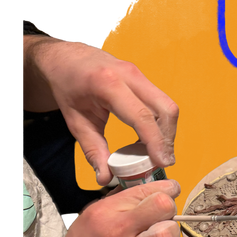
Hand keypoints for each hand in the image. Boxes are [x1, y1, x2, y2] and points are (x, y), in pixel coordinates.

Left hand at [23, 37, 178, 185]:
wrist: (67, 58)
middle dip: (168, 139)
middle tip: (163, 162)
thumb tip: (105, 177)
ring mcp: (139, 74)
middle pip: (165, 109)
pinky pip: (161, 102)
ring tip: (157, 153)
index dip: (156, 142)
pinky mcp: (143, 78)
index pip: (142, 116)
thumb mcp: (75, 121)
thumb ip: (92, 151)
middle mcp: (129, 75)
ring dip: (167, 131)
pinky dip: (162, 123)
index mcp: (108, 84)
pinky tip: (151, 139)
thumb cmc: (68, 86)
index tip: (162, 163)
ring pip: (168, 105)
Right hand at [36, 179, 181, 236]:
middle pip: (163, 205)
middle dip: (171, 210)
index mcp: (105, 212)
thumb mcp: (88, 219)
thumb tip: (141, 190)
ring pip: (168, 233)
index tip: (171, 192)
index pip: (146, 189)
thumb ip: (115, 203)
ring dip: (172, 235)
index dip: (167, 189)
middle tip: (165, 218)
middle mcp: (118, 230)